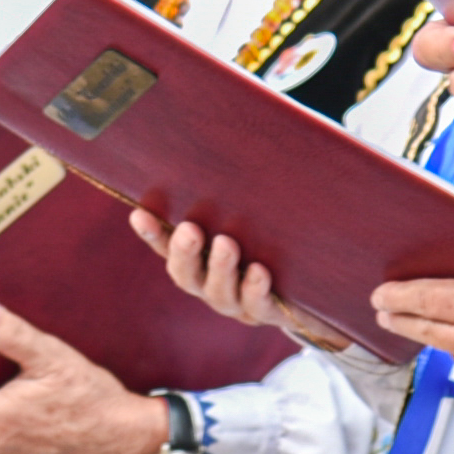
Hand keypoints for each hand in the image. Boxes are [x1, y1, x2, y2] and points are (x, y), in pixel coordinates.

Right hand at [131, 208, 361, 355]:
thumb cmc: (271, 238)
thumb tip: (224, 141)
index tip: (140, 214)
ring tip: (226, 243)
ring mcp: (236, 302)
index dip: (152, 234)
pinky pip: (256, 305)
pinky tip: (259, 271)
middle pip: (186, 275)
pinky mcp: (266, 312)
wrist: (313, 288)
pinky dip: (255, 289)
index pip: (166, 247)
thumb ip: (232, 196)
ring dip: (220, 268)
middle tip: (189, 229)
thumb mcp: (250, 217)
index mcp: (197, 259)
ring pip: (219, 292)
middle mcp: (209, 284)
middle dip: (185, 253)